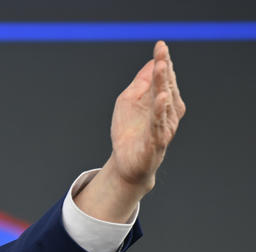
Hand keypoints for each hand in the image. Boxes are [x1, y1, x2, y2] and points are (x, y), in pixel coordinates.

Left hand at [110, 40, 185, 191]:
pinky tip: (161, 98)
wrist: (126, 164)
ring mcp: (164, 126)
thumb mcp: (128, 102)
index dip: (162, 61)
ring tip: (161, 68)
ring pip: (165, 103)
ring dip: (163, 85)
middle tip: (161, 53)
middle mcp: (168, 112)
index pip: (163, 78)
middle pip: (166, 87)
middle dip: (163, 70)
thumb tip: (151, 61)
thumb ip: (139, 83)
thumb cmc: (129, 131)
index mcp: (162, 100)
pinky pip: (159, 124)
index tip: (160, 45)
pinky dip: (160, 111)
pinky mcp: (156, 142)